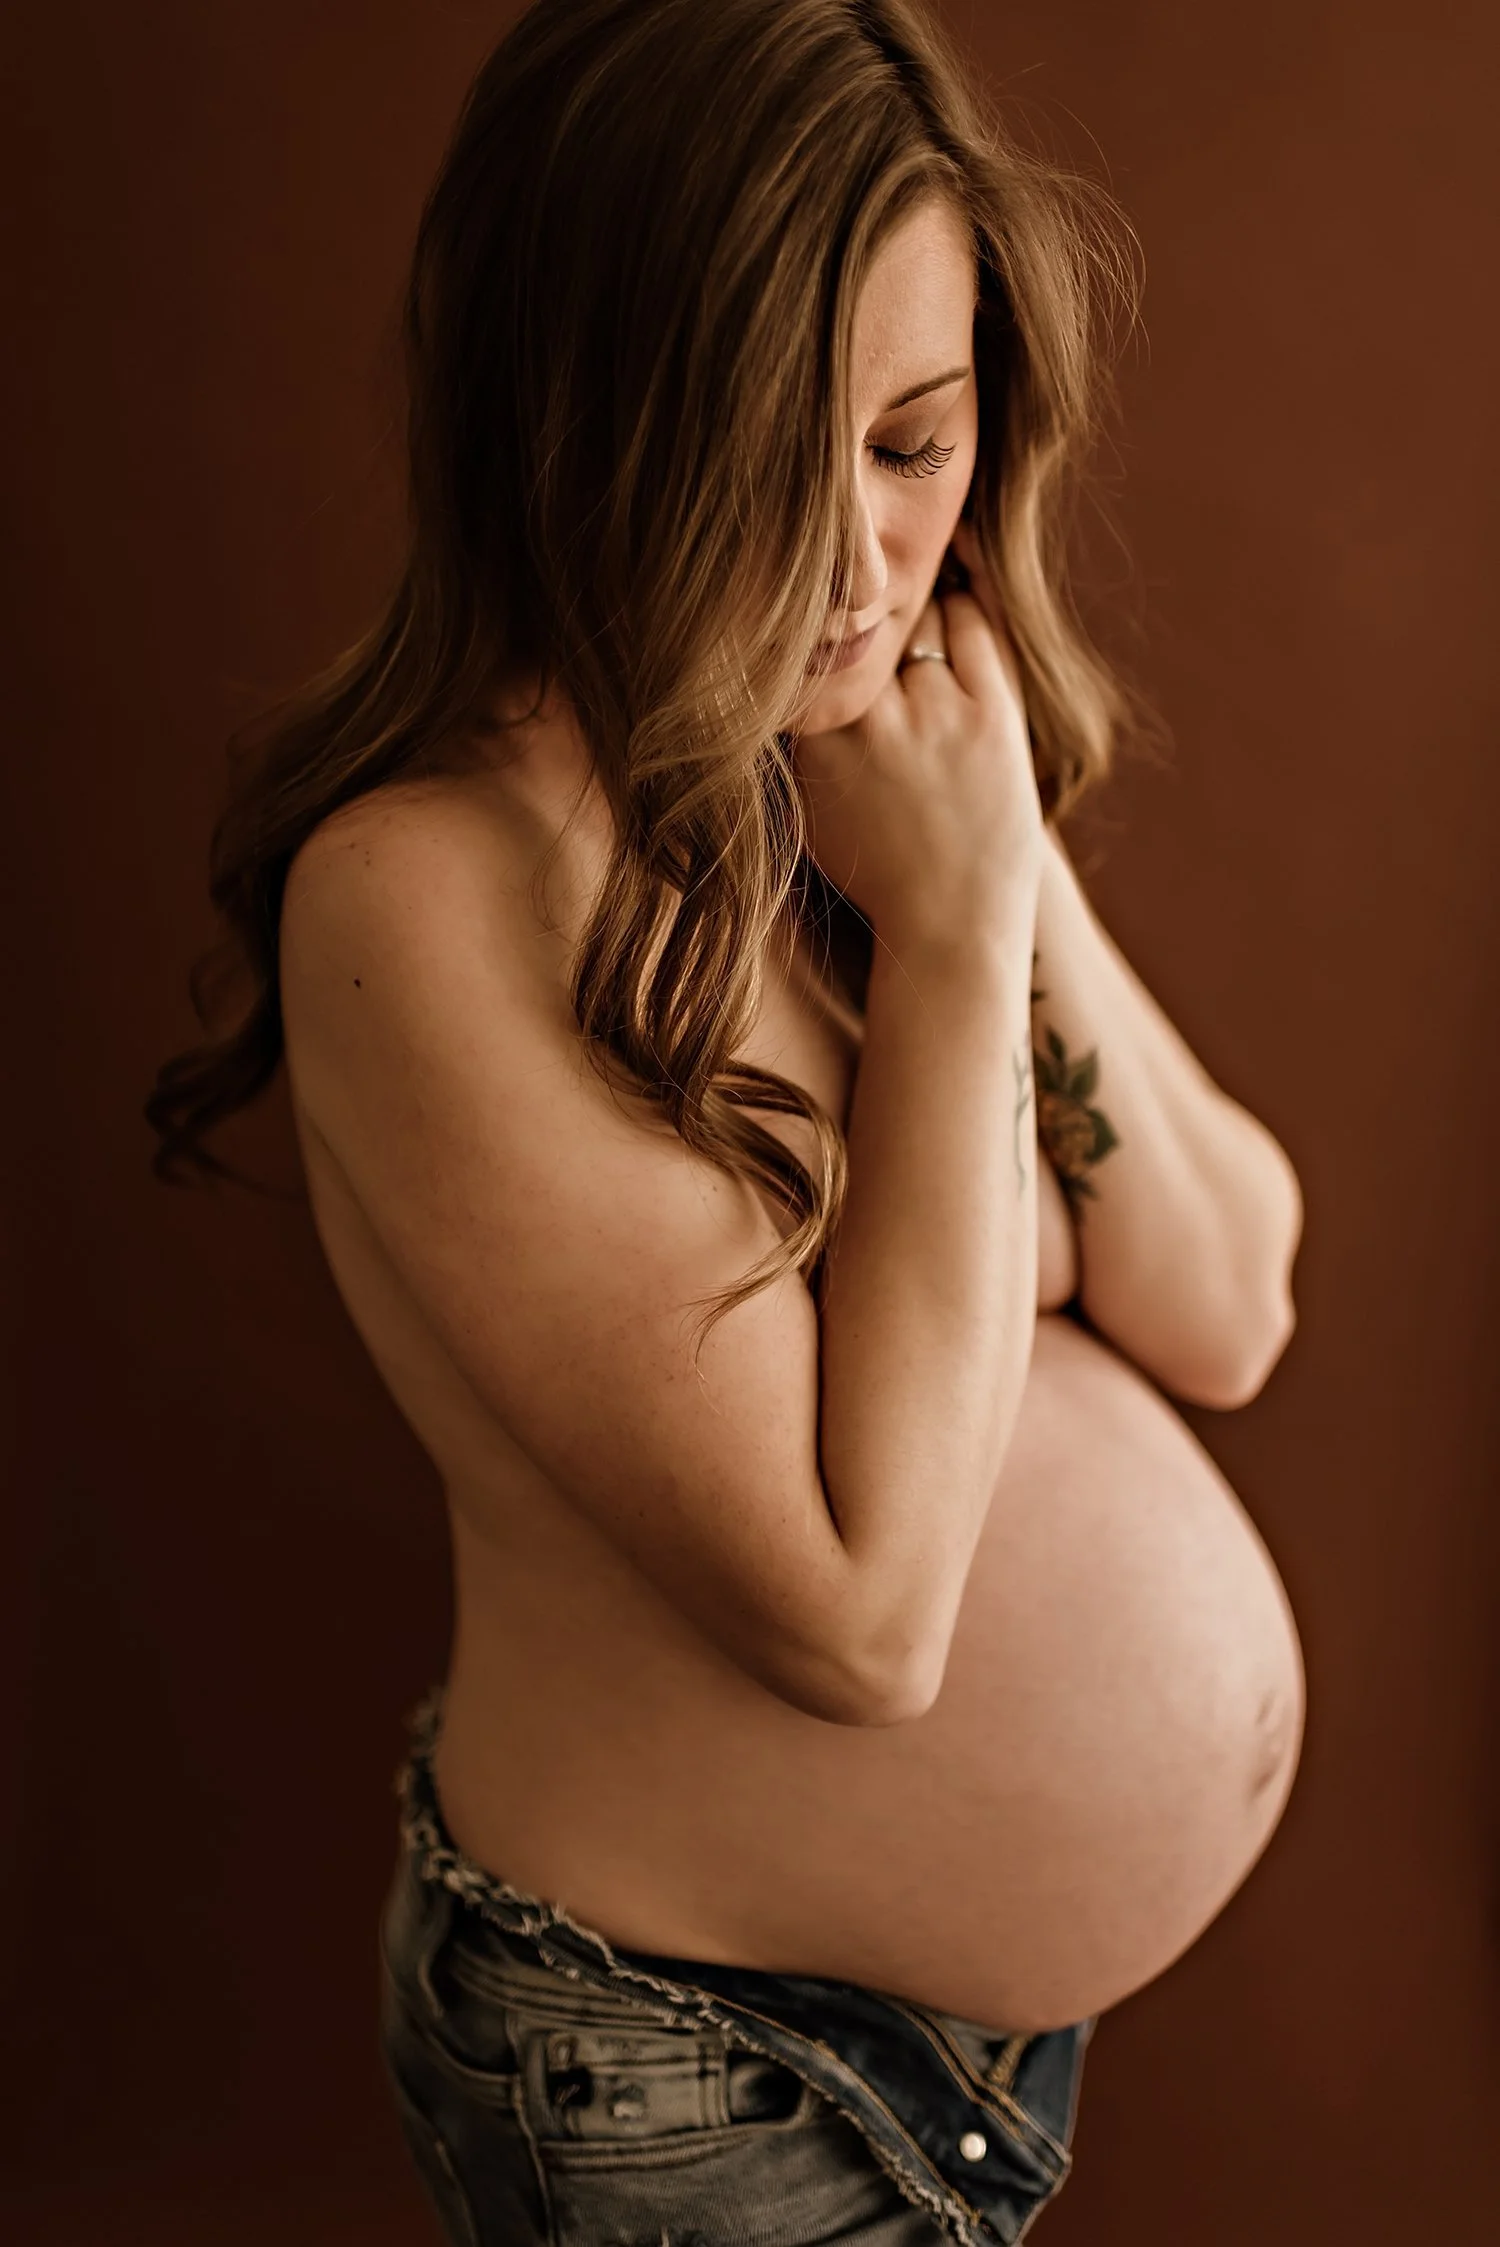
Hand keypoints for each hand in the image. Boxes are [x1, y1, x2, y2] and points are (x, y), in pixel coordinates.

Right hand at [790, 571, 1044, 943]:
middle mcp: (872, 722)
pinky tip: (958, 605)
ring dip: (917, 604)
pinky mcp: (991, 716)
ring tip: (915, 605)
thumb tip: (783, 664)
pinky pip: (975, 626)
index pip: (811, 644)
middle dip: (865, 605)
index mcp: (818, 742)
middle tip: (868, 591)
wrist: (952, 922)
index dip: (818, 618)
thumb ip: (799, 735)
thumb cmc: (880, 866)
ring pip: (919, 614)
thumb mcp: (811, 805)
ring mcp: (935, 716)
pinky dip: (964, 605)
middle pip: (863, 621)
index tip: (821, 604)